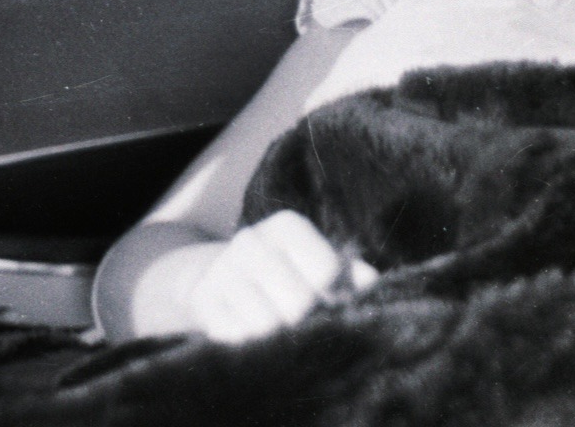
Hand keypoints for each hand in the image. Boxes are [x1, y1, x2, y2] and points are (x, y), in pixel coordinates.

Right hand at [188, 210, 377, 342]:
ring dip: (280, 341)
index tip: (331, 305)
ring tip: (284, 339)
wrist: (216, 277)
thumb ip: (350, 274)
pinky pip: (237, 339)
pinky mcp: (202, 300)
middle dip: (308, 323)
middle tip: (309, 329)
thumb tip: (372, 285)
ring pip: (267, 326)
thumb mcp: (317, 264)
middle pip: (297, 302)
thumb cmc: (284, 271)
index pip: (326, 270)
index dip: (334, 297)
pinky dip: (252, 347)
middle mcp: (252, 241)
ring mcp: (222, 270)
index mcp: (287, 227)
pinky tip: (257, 342)